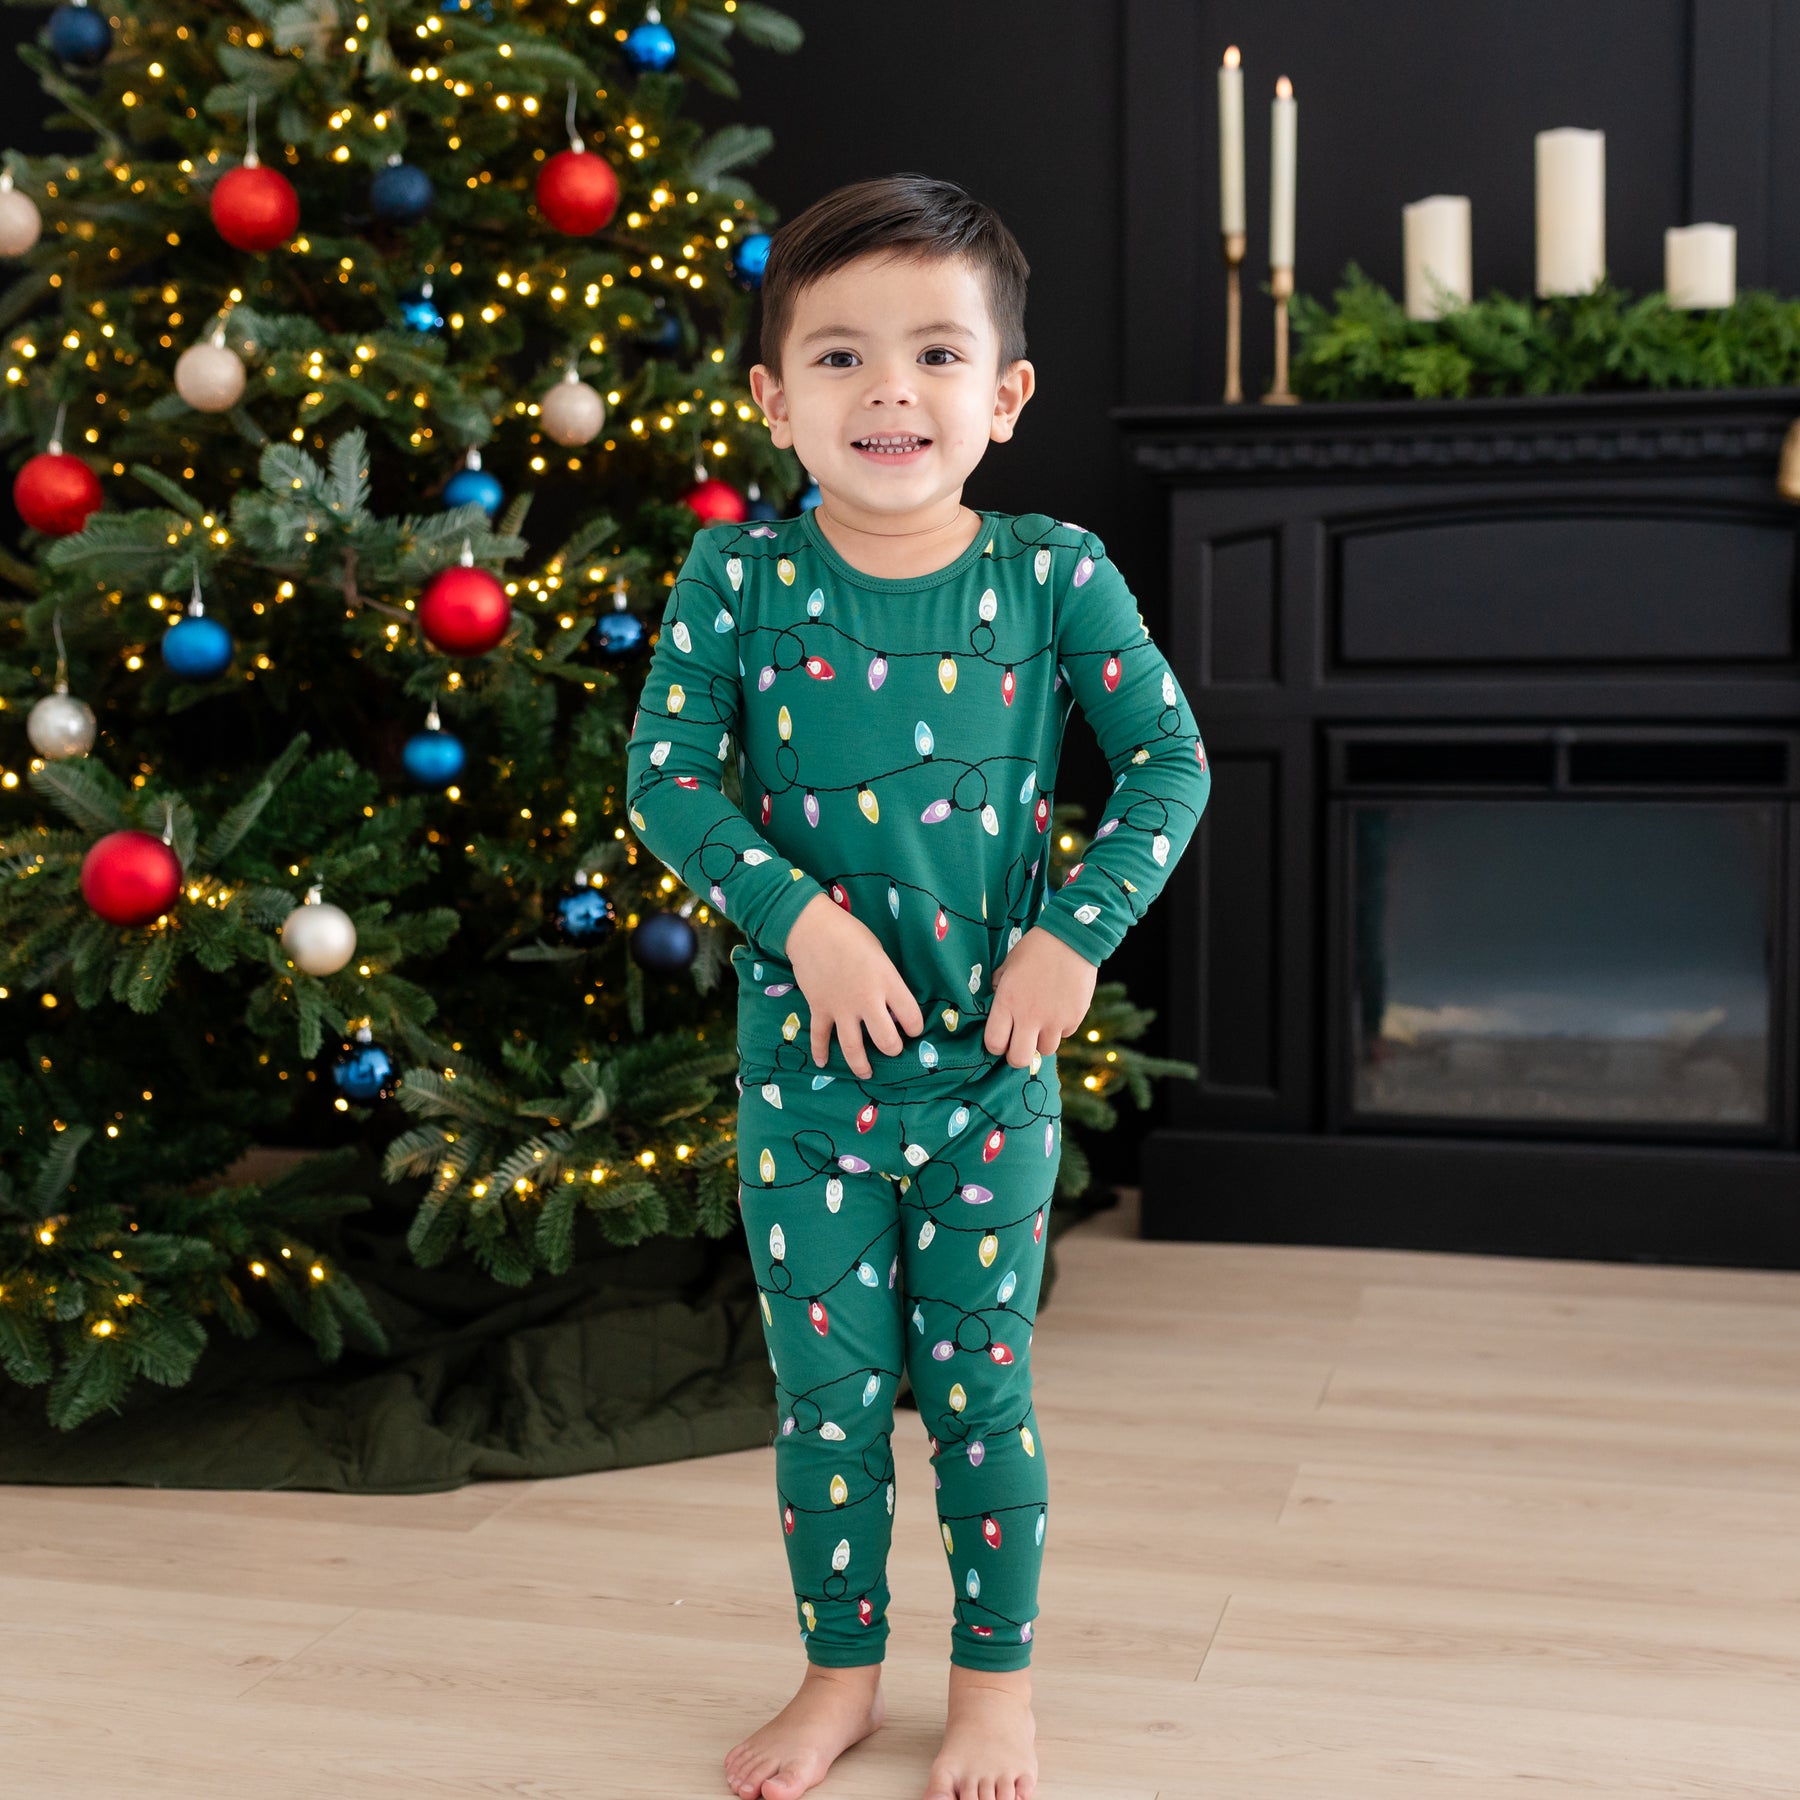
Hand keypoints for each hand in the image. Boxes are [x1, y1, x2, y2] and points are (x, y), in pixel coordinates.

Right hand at [784, 893, 925, 1078]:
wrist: (811, 927)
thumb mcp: (880, 954)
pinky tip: (823, 1063)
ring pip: (854, 1048)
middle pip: (886, 1041)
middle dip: (892, 1049)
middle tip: (892, 1048)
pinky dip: (820, 1052)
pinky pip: (820, 1037)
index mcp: (887, 982)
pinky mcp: (819, 1008)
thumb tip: (889, 1003)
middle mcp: (867, 1000)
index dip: (915, 1028)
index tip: (912, 1029)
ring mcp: (841, 1008)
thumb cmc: (850, 934)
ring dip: (861, 1065)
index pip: (911, 1017)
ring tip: (866, 1073)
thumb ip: (887, 980)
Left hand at [983, 926, 1097, 1066]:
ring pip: (1045, 1050)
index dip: (996, 1045)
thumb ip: (998, 990)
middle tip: (1020, 1042)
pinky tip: (1059, 1008)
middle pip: (1019, 1059)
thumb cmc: (1034, 949)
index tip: (1001, 1038)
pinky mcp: (1075, 1018)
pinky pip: (1064, 1034)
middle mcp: (1030, 1016)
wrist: (1071, 938)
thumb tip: (994, 1007)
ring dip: (1041, 1040)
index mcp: (1007, 1003)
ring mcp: (1054, 1020)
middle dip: (1017, 1054)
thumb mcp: (1007, 966)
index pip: (994, 1044)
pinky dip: (1060, 1027)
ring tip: (1042, 1021)